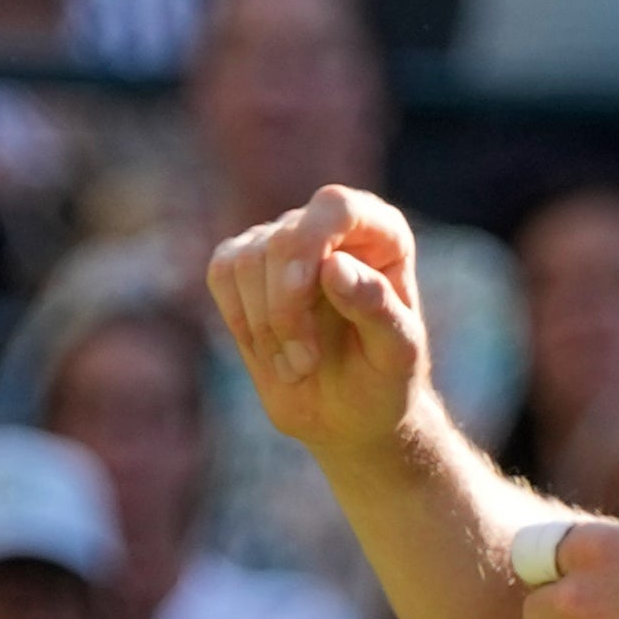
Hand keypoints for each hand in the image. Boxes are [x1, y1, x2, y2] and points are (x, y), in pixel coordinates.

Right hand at [205, 185, 435, 466]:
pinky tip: (269, 351)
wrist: (351, 411)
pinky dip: (239, 319)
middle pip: (283, 241)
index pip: (336, 207)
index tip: (305, 297)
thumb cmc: (384, 379)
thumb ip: (375, 307)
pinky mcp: (247, 264)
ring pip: (245, 260)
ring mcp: (284, 240)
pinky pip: (222, 273)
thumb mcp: (396, 354)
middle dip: (285, 311)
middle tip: (305, 365)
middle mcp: (331, 225)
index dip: (311, 245)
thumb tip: (333, 264)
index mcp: (381, 233)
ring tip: (296, 366)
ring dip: (263, 326)